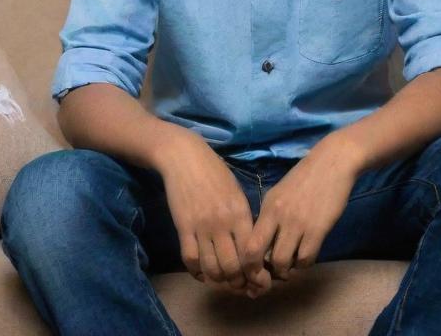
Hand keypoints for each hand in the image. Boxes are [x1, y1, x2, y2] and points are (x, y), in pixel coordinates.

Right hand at [158, 132, 272, 297]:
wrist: (185, 157)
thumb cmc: (215, 172)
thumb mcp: (236, 192)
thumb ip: (244, 219)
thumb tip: (251, 246)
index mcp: (240, 213)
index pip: (252, 254)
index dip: (256, 274)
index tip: (257, 280)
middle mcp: (223, 223)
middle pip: (232, 268)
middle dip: (237, 282)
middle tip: (238, 284)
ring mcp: (201, 227)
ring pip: (211, 268)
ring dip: (217, 280)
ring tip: (221, 279)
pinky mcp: (183, 228)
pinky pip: (190, 259)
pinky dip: (197, 271)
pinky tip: (202, 271)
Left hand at [240, 136, 359, 293]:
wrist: (333, 162)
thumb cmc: (306, 177)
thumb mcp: (280, 193)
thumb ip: (270, 216)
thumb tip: (263, 245)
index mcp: (267, 207)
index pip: (248, 244)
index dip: (248, 265)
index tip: (255, 271)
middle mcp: (278, 216)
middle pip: (259, 257)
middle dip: (262, 274)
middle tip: (272, 275)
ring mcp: (298, 223)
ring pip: (283, 263)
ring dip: (286, 270)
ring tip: (291, 264)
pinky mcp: (318, 229)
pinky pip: (306, 259)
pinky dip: (304, 264)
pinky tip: (306, 256)